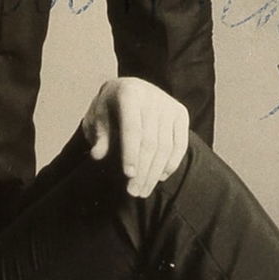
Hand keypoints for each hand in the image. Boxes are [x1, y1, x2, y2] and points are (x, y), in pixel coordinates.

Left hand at [80, 76, 189, 197]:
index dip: (130, 153)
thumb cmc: (109, 107)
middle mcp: (152, 97)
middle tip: (134, 191)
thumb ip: (98, 134)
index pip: (132, 128)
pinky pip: (179, 144)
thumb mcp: (97, 117)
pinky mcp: (181, 113)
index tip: (128, 175)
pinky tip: (160, 177)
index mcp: (128, 93)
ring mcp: (169, 105)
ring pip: (166, 146)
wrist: (130, 88)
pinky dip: (171, 164)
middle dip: (143, 170)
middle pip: (150, 141)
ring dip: (155, 173)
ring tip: (144, 190)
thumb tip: (97, 154)